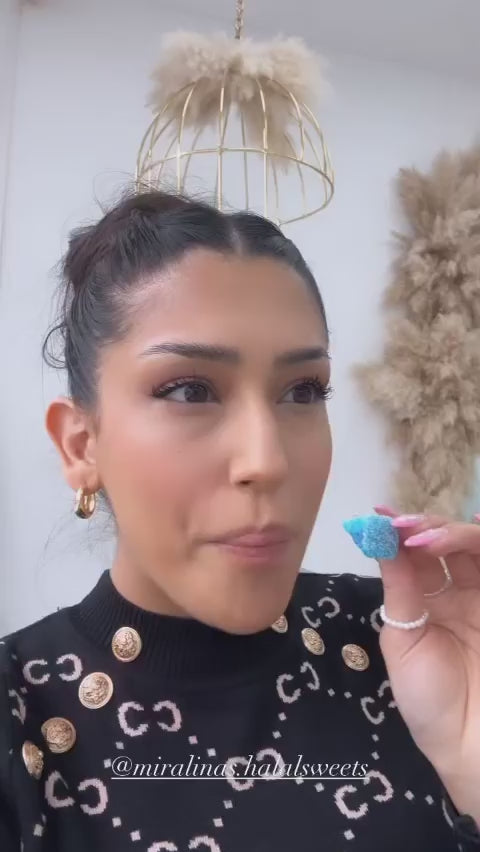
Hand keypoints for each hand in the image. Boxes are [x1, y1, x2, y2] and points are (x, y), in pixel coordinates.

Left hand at [373, 506, 479, 825]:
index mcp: (429, 604)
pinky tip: (474, 528)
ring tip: (425, 539)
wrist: (471, 746)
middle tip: (404, 527)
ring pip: (475, 548)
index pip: (416, 556)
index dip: (400, 533)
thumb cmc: (430, 701)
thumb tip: (380, 538)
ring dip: (452, 534)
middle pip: (447, 544)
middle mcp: (460, 594)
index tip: (380, 515)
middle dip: (425, 528)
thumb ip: (401, 589)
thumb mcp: (404, 641)